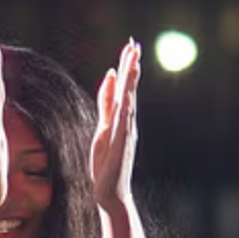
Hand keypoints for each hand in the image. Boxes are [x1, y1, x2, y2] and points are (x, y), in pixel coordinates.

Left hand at [90, 39, 141, 207]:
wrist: (110, 192)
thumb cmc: (107, 161)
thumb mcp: (103, 126)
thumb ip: (107, 102)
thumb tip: (110, 75)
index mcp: (122, 117)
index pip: (125, 87)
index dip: (127, 65)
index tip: (131, 45)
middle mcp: (127, 123)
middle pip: (129, 91)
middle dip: (131, 68)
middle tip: (135, 46)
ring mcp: (125, 135)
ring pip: (129, 105)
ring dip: (131, 86)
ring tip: (134, 66)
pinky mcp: (119, 148)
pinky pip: (123, 127)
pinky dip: (126, 113)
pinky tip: (127, 100)